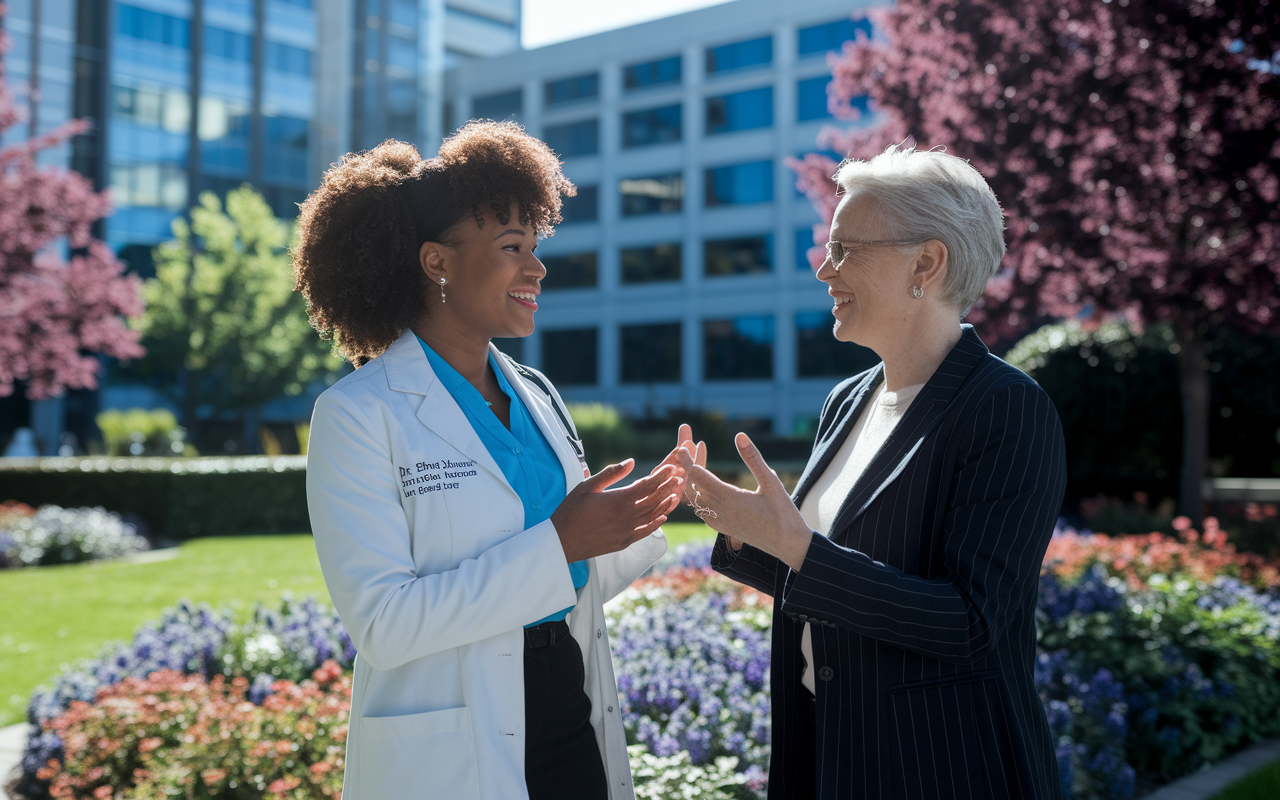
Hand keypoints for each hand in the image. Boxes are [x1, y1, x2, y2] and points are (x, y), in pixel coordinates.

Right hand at [551, 460, 684, 561]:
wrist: (561, 542)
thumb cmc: (570, 511)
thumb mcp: (587, 486)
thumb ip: (611, 473)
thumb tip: (631, 462)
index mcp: (619, 499)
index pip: (647, 485)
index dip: (661, 476)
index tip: (671, 468)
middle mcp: (627, 516)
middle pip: (654, 499)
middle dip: (667, 487)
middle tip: (679, 478)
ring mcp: (628, 531)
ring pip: (653, 515)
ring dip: (666, 504)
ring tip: (675, 494)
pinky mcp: (624, 542)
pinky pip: (646, 531)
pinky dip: (657, 523)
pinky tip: (663, 517)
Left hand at [676, 432, 812, 570]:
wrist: (788, 545)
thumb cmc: (783, 513)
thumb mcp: (771, 482)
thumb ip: (753, 458)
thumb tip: (739, 435)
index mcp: (728, 498)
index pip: (697, 475)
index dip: (688, 459)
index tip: (683, 446)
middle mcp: (718, 511)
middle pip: (691, 485)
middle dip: (689, 466)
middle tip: (689, 447)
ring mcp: (718, 521)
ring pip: (694, 498)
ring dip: (693, 480)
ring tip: (698, 461)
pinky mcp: (721, 527)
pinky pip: (701, 509)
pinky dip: (698, 494)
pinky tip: (706, 484)